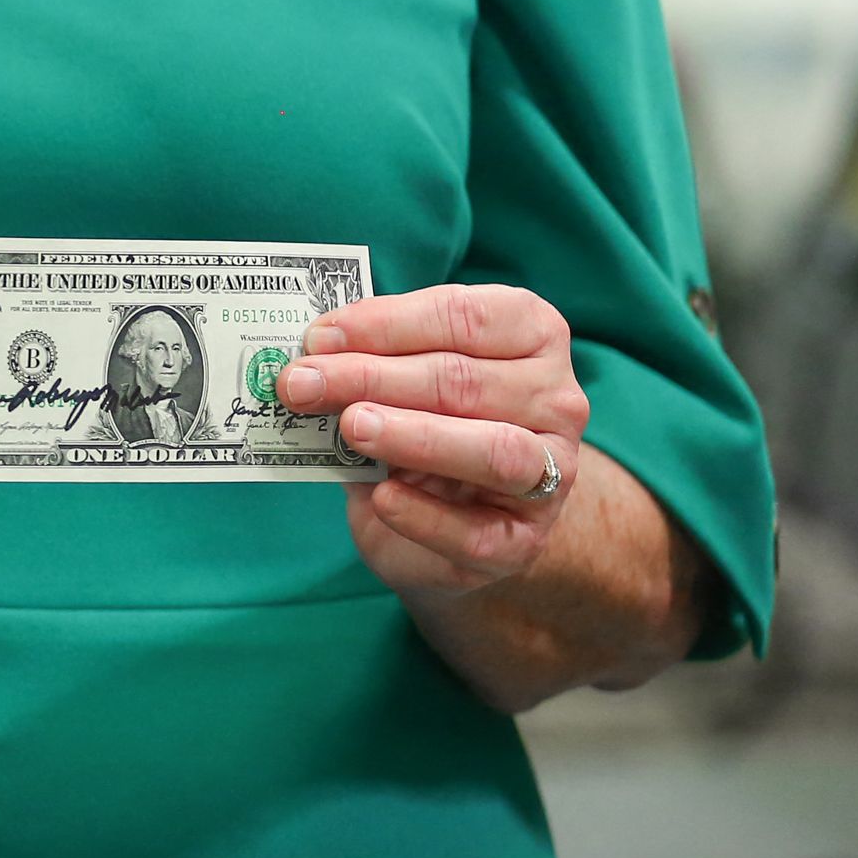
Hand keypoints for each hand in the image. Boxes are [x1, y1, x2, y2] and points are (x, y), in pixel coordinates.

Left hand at [277, 283, 590, 597]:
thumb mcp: (403, 379)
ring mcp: (551, 474)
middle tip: (301, 382)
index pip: (465, 316)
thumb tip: (312, 352)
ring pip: (492, 449)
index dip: (387, 323)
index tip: (319, 336)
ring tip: (350, 426)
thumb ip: (373, 358)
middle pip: (464, 381)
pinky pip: (476, 531)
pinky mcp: (523, 541)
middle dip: (372, 378)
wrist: (456, 522)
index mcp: (532, 335)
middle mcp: (556, 400)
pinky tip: (380, 497)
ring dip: (413, 435)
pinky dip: (423, 513)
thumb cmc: (428, 422)